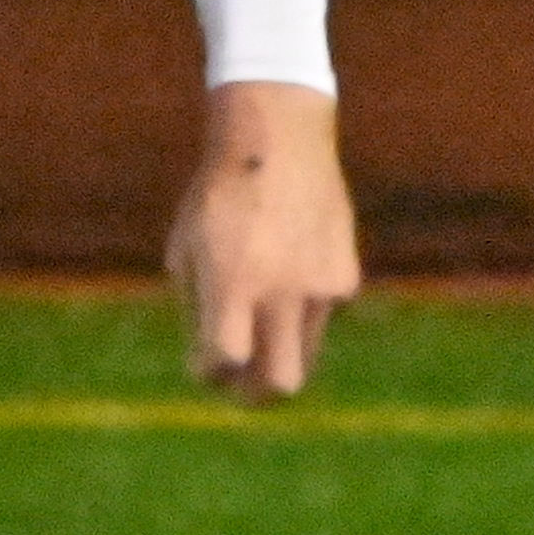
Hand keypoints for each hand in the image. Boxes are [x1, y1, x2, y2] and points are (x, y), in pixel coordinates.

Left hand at [167, 79, 359, 401]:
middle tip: (240, 385)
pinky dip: (300, 313)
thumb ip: (199, 308)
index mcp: (233, 284)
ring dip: (278, 355)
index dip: (207, 373)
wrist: (277, 140)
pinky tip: (288, 272)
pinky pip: (319, 316)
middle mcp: (281, 291)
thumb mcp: (188, 248)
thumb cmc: (218, 195)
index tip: (201, 363)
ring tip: (257, 329)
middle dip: (256, 394)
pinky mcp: (345, 276)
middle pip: (280, 384)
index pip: (223, 362)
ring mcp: (320, 286)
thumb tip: (215, 361)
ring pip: (305, 356)